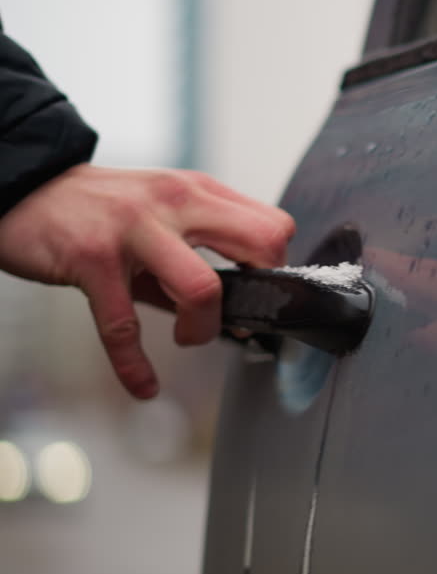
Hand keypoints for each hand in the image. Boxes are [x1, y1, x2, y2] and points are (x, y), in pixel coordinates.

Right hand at [0, 164, 294, 398]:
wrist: (20, 186)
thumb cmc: (95, 209)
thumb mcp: (156, 218)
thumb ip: (194, 257)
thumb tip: (233, 312)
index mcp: (197, 191)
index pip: (272, 225)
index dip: (275, 265)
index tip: (259, 290)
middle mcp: (174, 202)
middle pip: (260, 243)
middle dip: (264, 289)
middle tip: (241, 313)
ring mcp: (134, 229)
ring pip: (203, 287)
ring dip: (204, 329)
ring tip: (189, 337)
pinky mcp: (93, 259)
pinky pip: (124, 325)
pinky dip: (135, 367)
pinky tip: (143, 386)